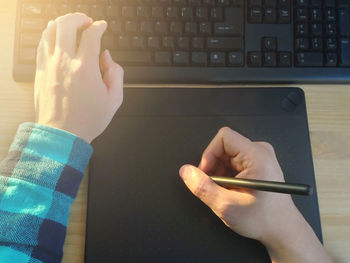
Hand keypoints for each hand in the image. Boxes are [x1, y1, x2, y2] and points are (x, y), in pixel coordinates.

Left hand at [35, 13, 123, 142]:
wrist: (62, 135)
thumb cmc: (87, 119)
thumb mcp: (114, 100)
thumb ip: (116, 73)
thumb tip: (107, 57)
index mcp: (85, 69)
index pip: (91, 35)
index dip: (99, 27)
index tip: (102, 27)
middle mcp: (65, 63)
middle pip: (66, 25)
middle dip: (79, 18)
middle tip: (86, 22)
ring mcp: (49, 66)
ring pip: (50, 31)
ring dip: (62, 23)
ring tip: (70, 26)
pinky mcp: (40, 72)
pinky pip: (41, 44)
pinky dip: (50, 36)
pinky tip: (56, 39)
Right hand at [179, 127, 332, 262]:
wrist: (283, 230)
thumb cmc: (262, 219)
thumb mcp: (227, 206)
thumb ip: (203, 187)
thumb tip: (185, 171)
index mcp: (257, 155)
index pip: (224, 137)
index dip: (209, 154)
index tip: (207, 175)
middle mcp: (259, 151)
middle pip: (223, 147)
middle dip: (214, 167)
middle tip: (217, 188)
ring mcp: (259, 157)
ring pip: (226, 155)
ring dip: (220, 173)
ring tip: (227, 192)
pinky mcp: (257, 163)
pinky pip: (233, 162)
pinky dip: (227, 176)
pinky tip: (233, 191)